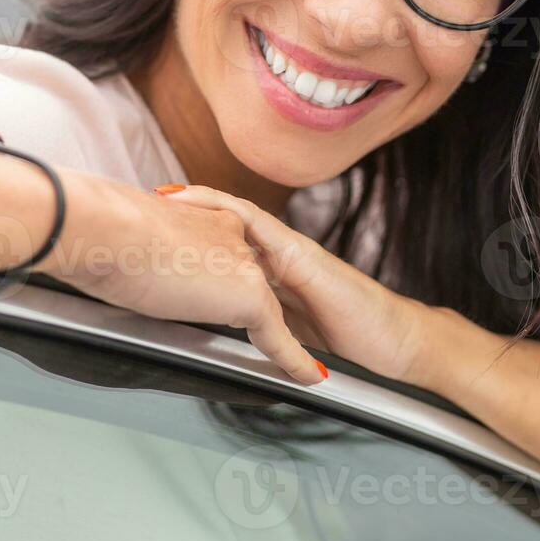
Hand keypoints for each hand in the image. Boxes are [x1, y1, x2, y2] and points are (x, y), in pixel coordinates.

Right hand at [37, 173, 327, 384]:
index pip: (226, 254)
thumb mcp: (129, 243)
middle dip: (257, 310)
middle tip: (251, 332)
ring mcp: (243, 264)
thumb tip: (124, 268)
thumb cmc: (103, 235)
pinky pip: (277, 337)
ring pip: (267, 308)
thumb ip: (144, 255)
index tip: (222, 295)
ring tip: (291, 360)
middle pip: (251, 280)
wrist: (108, 230)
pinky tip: (308, 376)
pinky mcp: (247, 294)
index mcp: (203, 217)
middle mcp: (231, 234)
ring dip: (280, 335)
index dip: (224, 280)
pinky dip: (294, 360)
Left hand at [157, 184, 431, 383]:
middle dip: (182, 212)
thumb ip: (257, 325)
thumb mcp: (286, 333)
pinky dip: (231, 216)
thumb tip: (220, 334)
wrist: (396, 342)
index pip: (222, 241)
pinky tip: (206, 211)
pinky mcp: (303, 256)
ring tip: (166, 198)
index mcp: (271, 271)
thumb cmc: (347, 340)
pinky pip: (262, 228)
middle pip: (221, 222)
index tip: (151, 223)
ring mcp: (291, 250)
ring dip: (200, 204)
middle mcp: (278, 253)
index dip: (187, 230)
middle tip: (143, 202)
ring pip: (237, 217)